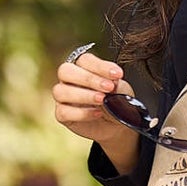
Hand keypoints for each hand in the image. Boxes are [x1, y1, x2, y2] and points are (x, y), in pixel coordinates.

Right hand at [51, 48, 140, 172]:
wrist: (120, 126)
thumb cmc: (121, 102)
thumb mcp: (124, 93)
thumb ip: (117, 88)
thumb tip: (110, 88)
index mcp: (85, 66)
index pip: (84, 59)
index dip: (99, 66)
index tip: (117, 75)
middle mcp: (70, 79)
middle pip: (66, 71)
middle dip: (88, 79)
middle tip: (108, 89)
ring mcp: (63, 97)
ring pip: (61, 91)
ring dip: (83, 95)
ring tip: (102, 102)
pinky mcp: (62, 115)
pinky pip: (64, 112)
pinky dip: (80, 112)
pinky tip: (97, 113)